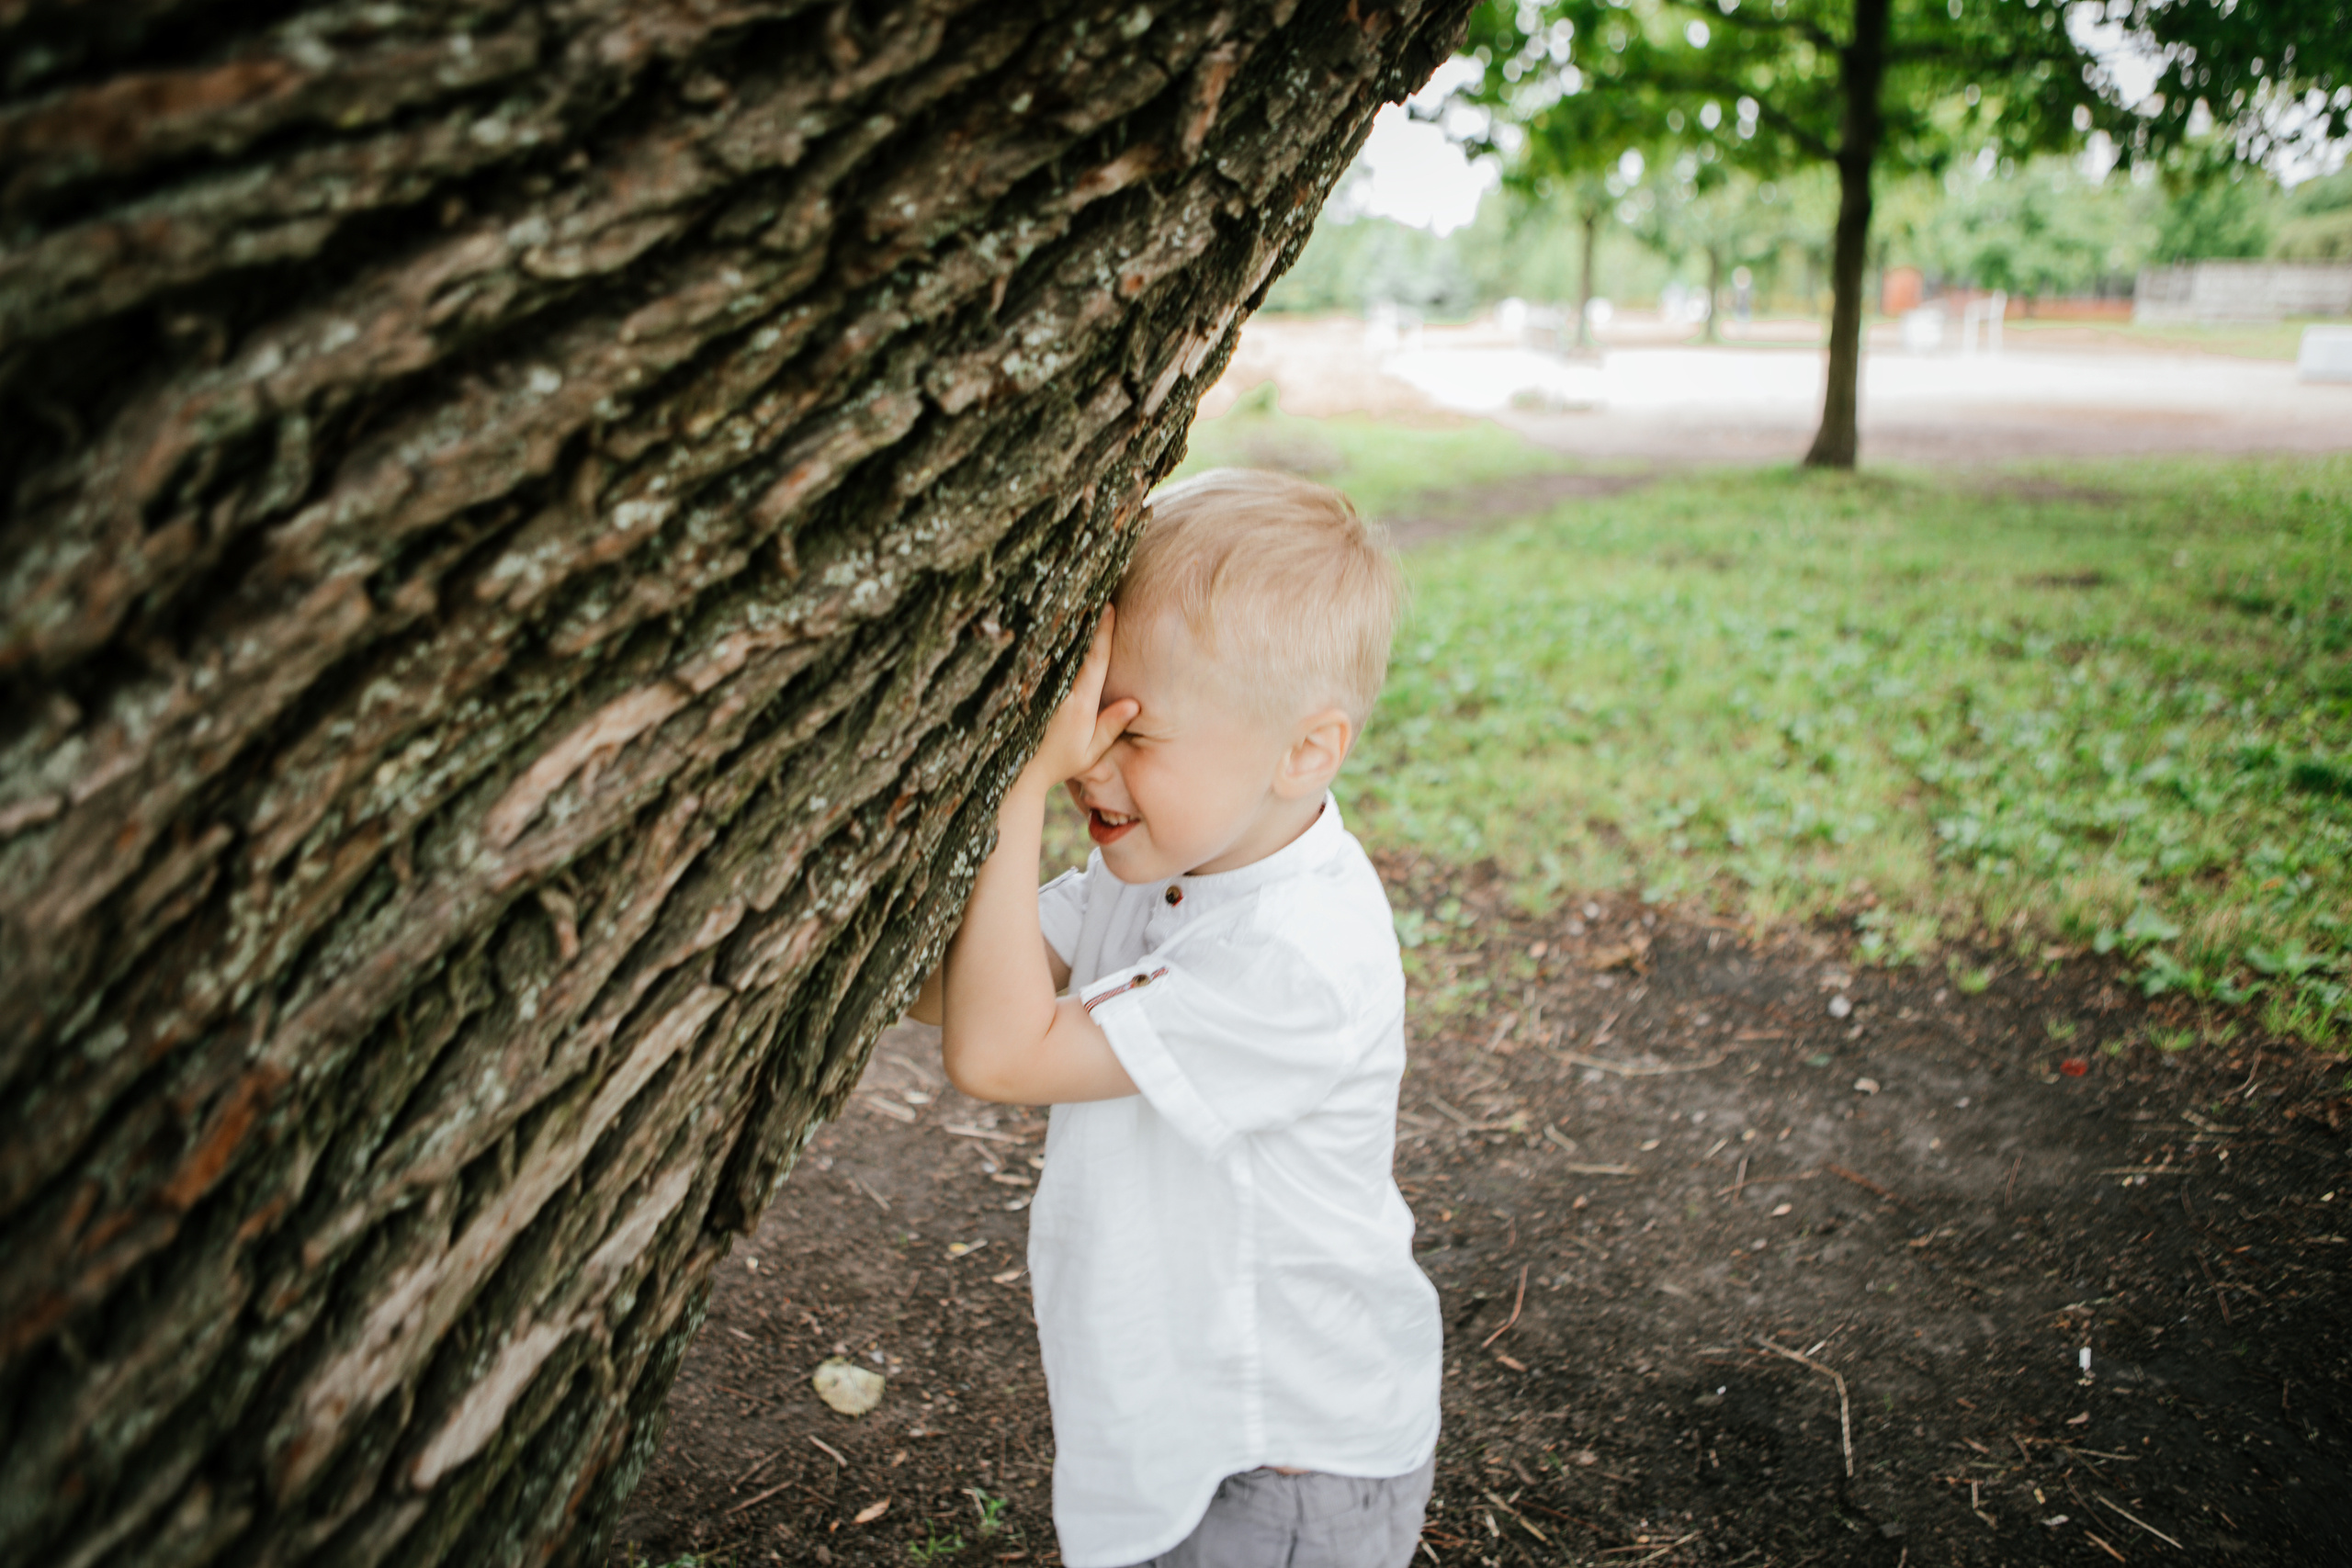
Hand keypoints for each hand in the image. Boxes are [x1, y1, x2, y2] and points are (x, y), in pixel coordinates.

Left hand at [1015, 609, 1135, 800]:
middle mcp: (1059, 691)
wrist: (1018, 772)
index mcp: (1079, 703)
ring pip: (1055, 651)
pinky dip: (1047, 644)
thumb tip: (1134, 703)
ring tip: (1069, 600)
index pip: (1095, 661)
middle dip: (1083, 620)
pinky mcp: (1027, 690)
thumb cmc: (1058, 763)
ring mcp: (1040, 689)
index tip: (1108, 607)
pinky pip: (1041, 661)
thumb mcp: (1090, 751)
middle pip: (1074, 648)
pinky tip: (1049, 626)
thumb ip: (1111, 726)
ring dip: (1062, 628)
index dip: (1103, 633)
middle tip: (1088, 590)